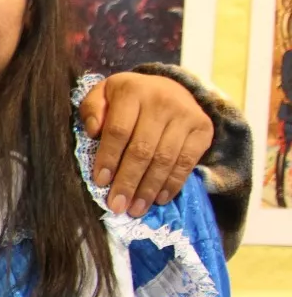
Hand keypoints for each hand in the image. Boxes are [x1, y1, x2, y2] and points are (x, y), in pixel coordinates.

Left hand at [79, 72, 213, 216]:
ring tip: (136, 209)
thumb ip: (92, 109)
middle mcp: (162, 100)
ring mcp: (186, 115)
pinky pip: (187, 162)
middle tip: (117, 205)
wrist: (169, 87)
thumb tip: (93, 131)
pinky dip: (172, 184)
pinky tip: (159, 199)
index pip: (118, 130)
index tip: (100, 182)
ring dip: (149, 188)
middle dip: (128, 181)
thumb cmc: (127, 99)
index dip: (109, 158)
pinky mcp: (203, 129)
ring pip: (165, 159)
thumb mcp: (103, 95)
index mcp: (132, 90)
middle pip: (142, 149)